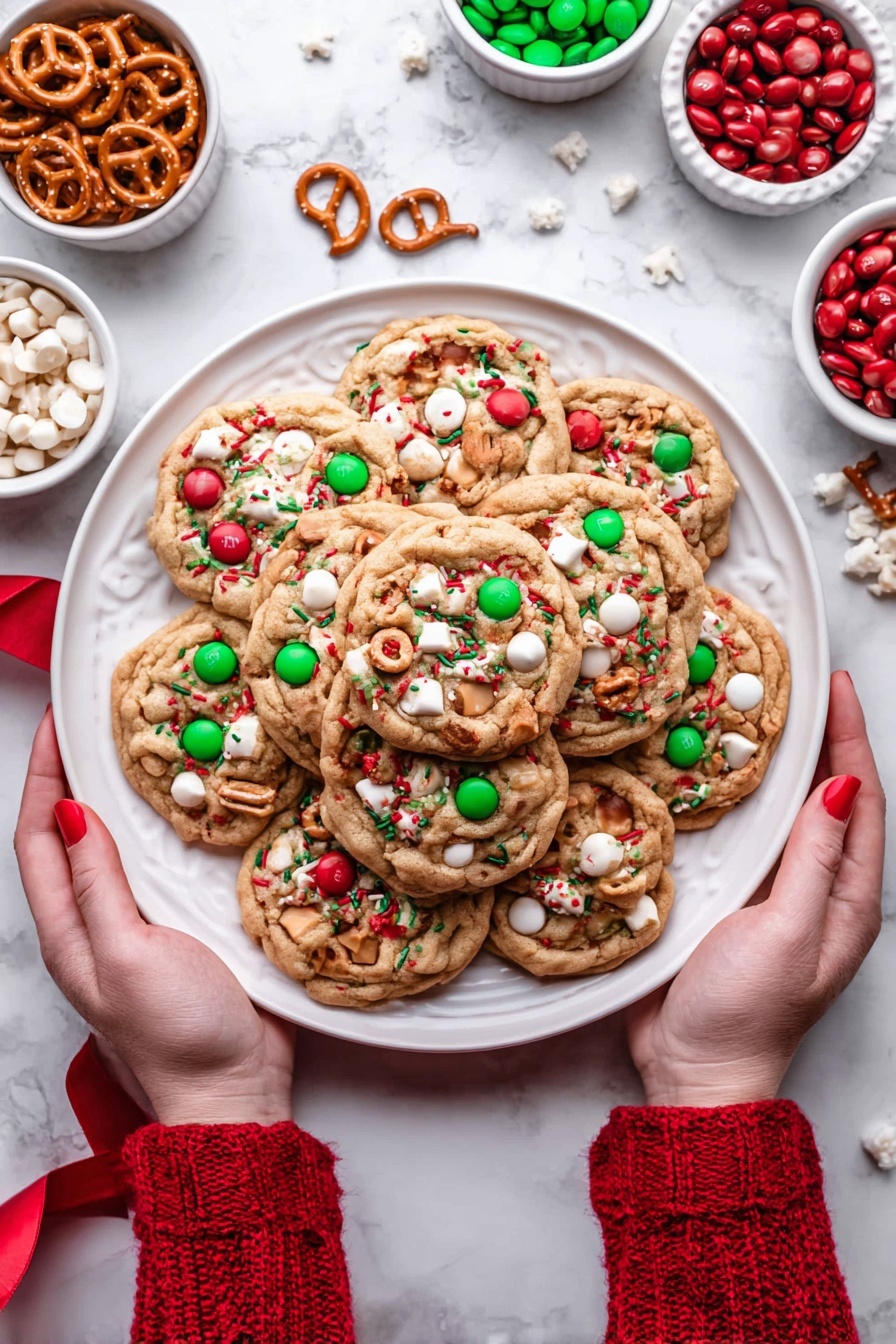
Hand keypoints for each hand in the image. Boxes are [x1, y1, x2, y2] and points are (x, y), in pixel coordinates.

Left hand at [14, 708, 295, 1126]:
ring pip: (124, 842)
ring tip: (150, 745)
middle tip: (104, 720)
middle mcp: (98, 920)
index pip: (37, 837)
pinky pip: (170, 861)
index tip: (58, 722)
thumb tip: (73, 814)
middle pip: (75, 832)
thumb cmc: (177, 1035)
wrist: (236, 1091)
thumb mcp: (125, 957)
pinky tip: (199, 800)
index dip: (43, 776)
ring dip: (129, 793)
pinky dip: (174, 823)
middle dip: (80, 773)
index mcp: (69, 930)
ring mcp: (143, 922)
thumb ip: (97, 887)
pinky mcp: (187, 924)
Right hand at [627, 670, 884, 1107]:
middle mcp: (815, 889)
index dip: (851, 739)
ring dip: (776, 762)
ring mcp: (772, 893)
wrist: (692, 1071)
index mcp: (845, 899)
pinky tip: (710, 770)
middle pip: (827, 798)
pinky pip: (740, 833)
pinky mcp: (728, 898)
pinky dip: (733, 795)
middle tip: (796, 683)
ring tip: (755, 711)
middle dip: (820, 739)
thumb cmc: (745, 1011)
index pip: (861, 801)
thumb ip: (814, 861)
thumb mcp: (788, 933)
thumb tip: (841, 787)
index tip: (834, 685)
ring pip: (782, 811)